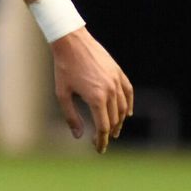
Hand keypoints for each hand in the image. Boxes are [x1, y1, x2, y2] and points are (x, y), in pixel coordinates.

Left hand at [51, 28, 133, 152]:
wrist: (71, 41)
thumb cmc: (63, 67)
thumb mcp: (62, 94)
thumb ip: (71, 117)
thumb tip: (79, 136)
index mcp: (96, 98)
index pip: (102, 127)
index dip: (101, 141)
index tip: (98, 149)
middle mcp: (110, 91)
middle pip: (113, 120)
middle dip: (108, 133)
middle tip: (101, 141)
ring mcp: (116, 80)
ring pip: (122, 108)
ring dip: (118, 122)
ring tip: (113, 131)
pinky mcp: (118, 72)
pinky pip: (128, 91)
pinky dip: (128, 104)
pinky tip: (126, 113)